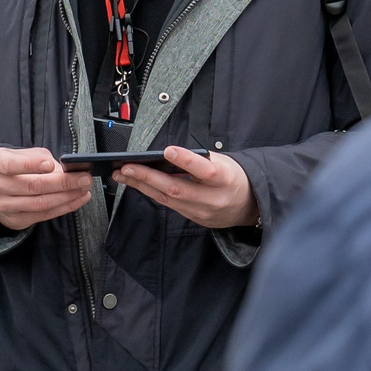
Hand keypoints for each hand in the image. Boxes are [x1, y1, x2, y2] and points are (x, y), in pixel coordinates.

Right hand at [0, 146, 94, 230]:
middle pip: (33, 186)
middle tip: (84, 178)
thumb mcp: (21, 155)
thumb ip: (41, 158)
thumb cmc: (14, 167)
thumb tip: (67, 169)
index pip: (11, 165)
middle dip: (63, 182)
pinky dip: (64, 207)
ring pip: (41, 203)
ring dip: (67, 197)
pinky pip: (44, 215)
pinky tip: (77, 199)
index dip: (32, 165)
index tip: (51, 164)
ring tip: (84, 189)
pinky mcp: (16, 220)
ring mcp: (5, 206)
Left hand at [115, 146, 257, 229]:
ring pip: (168, 199)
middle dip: (148, 178)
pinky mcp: (194, 219)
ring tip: (122, 175)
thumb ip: (199, 160)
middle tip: (126, 168)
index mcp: (225, 180)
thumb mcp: (223, 162)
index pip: (206, 171)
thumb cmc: (232, 177)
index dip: (187, 161)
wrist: (248, 205)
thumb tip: (166, 157)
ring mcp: (202, 212)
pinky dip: (152, 193)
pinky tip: (137, 184)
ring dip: (142, 186)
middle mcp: (213, 199)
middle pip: (177, 189)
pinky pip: (170, 205)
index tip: (168, 151)